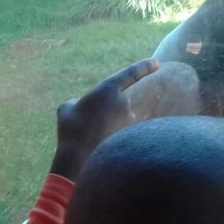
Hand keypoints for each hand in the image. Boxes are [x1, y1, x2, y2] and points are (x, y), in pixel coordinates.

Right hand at [50, 58, 158, 180]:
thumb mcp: (66, 108)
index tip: (157, 63)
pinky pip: (121, 134)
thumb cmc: (71, 130)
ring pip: (119, 120)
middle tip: (88, 126)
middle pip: (118, 103)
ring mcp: (129, 122)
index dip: (144, 67)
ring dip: (108, 127)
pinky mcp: (131, 138)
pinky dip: (112, 138)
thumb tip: (80, 105)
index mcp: (108, 90)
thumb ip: (78, 102)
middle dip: (106, 113)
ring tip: (91, 139)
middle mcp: (123, 103)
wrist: (80, 160)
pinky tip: (99, 147)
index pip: (130, 74)